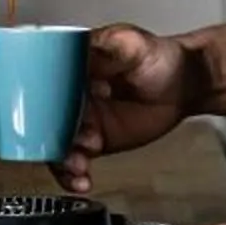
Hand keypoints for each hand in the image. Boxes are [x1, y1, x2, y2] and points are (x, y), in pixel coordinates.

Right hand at [54, 23, 203, 196]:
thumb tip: (90, 44)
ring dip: (60, 159)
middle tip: (69, 145)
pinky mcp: (94, 141)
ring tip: (78, 166)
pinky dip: (72, 174)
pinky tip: (81, 180)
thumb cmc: (159, 57)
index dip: (40, 102)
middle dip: (49, 137)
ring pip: (56, 143)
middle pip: (43, 118)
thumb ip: (113, 44)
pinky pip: (74, 159)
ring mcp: (81, 119)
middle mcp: (70, 94)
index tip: (46, 115)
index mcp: (70, 65)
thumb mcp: (135, 44)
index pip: (41, 84)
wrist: (185, 85)